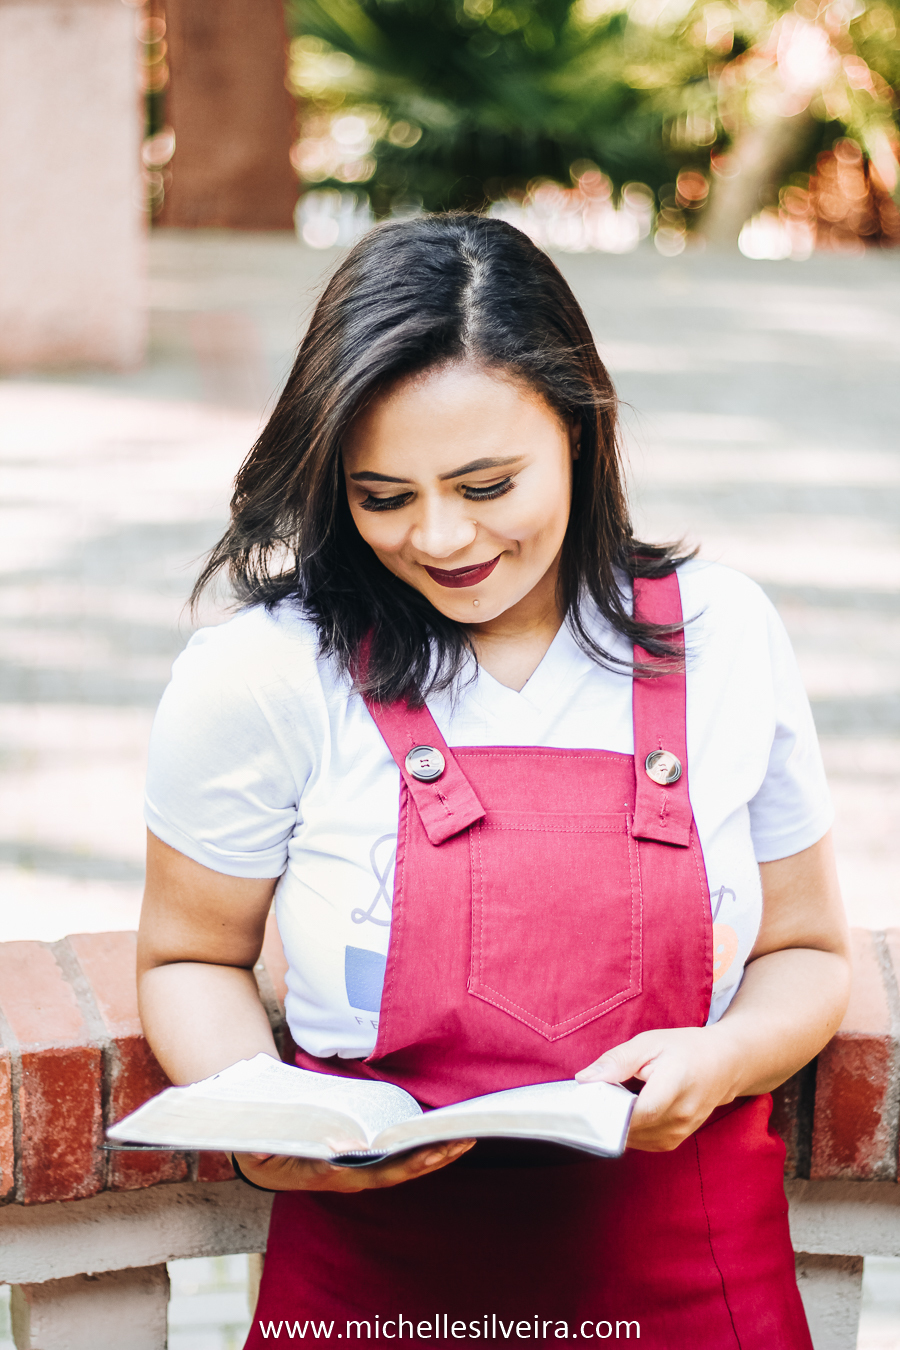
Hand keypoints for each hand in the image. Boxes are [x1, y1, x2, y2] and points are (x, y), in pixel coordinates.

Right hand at [233, 1139, 476, 1191]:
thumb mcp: (259, 1149)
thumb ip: (271, 1146)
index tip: (425, 1153)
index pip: (372, 1173)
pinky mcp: (363, 1158)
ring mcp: (359, 1169)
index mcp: (330, 1175)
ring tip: (466, 1137)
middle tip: (463, 1140)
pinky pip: (397, 1155)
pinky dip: (421, 1147)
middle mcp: (350, 1176)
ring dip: (435, 1154)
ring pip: (404, 1166)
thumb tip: (286, 1144)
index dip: (401, 1164)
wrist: (255, 1155)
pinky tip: (442, 1134)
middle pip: (399, 1171)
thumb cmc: (259, 1148)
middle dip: (431, 1158)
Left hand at [576, 1025, 741, 1151]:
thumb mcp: (649, 1043)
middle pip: (633, 1128)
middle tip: (589, 1101)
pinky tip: (624, 1112)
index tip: (586, 1104)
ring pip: (635, 1140)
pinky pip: (643, 1143)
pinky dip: (628, 1130)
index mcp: (676, 1084)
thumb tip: (584, 1079)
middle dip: (606, 1118)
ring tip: (609, 1102)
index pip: (640, 1112)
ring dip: (616, 1126)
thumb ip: (617, 1061)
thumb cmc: (685, 1049)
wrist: (724, 1064)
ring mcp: (681, 1131)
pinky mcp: (676, 1140)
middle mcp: (681, 1115)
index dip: (609, 1112)